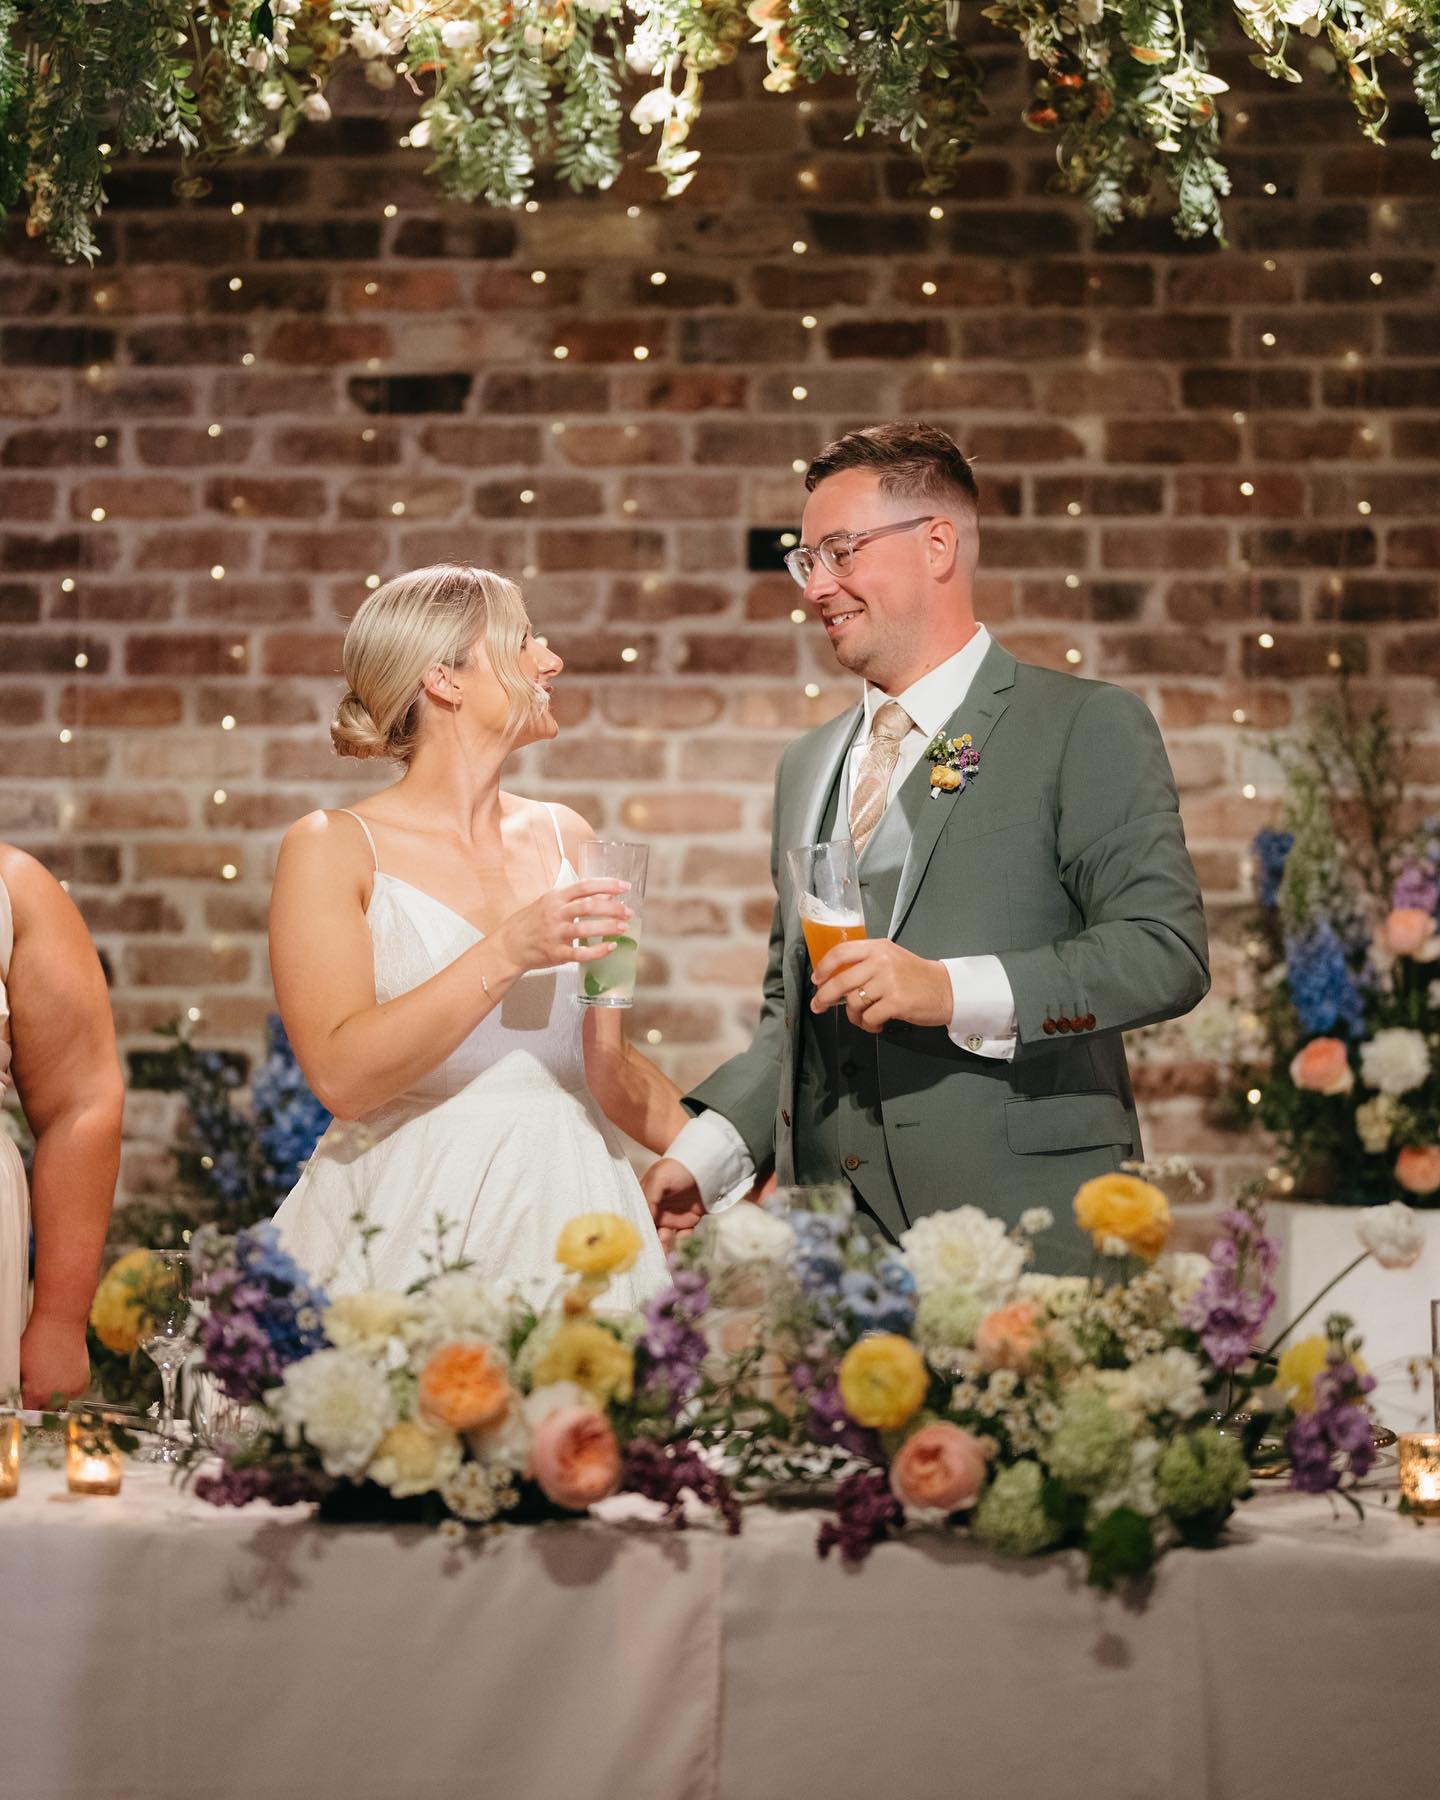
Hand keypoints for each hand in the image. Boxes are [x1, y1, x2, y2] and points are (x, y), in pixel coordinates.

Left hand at [19, 1310, 91, 1410]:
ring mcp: (71, 1390)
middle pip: (46, 1411)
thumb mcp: (22, 1367)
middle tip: (41, 1389)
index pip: (29, 1414)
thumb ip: (24, 1386)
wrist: (61, 1324)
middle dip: (43, 1403)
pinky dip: (70, 1386)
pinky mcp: (83, 1382)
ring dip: (58, 1395)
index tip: (28, 1406)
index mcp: (35, 1393)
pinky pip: (74, 1393)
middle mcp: (54, 1395)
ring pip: (61, 1402)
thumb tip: (23, 1394)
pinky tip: (65, 1373)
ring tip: (55, 1377)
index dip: (28, 1408)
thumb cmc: (38, 1340)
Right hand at [492, 879, 632, 975]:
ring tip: (624, 927)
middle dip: (612, 908)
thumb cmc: (532, 922)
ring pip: (585, 928)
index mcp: (555, 897)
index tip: (625, 886)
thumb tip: (604, 896)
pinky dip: (598, 951)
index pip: (584, 886)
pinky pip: (580, 953)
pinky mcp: (555, 953)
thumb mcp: (549, 903)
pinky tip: (611, 948)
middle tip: (628, 911)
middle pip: (588, 906)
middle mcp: (555, 913)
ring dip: (608, 927)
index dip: (607, 885)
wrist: (509, 945)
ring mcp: (555, 933)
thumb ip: (574, 899)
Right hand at [642, 1157, 704, 1251]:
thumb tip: (642, 1221)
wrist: (708, 1163)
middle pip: (650, 1231)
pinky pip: (684, 1235)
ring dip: (664, 1244)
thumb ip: (648, 1199)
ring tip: (665, 1246)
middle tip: (652, 1253)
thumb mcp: (659, 1179)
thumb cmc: (678, 1167)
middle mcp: (657, 1210)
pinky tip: (685, 1232)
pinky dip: (684, 1238)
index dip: (637, 1230)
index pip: (638, 1218)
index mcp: (645, 1199)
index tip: (636, 1244)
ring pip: (665, 1237)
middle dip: (650, 1242)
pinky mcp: (690, 1220)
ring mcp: (673, 1215)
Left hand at [810, 938, 952, 1034]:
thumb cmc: (916, 976)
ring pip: (853, 1002)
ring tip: (863, 1018)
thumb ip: (866, 963)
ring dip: (853, 1016)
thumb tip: (835, 979)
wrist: (946, 989)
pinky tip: (876, 1024)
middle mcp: (881, 962)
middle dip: (824, 997)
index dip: (824, 967)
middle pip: (840, 981)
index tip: (817, 979)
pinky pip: (868, 1017)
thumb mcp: (891, 959)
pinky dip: (868, 1025)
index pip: (841, 952)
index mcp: (878, 948)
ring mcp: (888, 982)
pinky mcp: (896, 1002)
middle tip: (818, 1006)